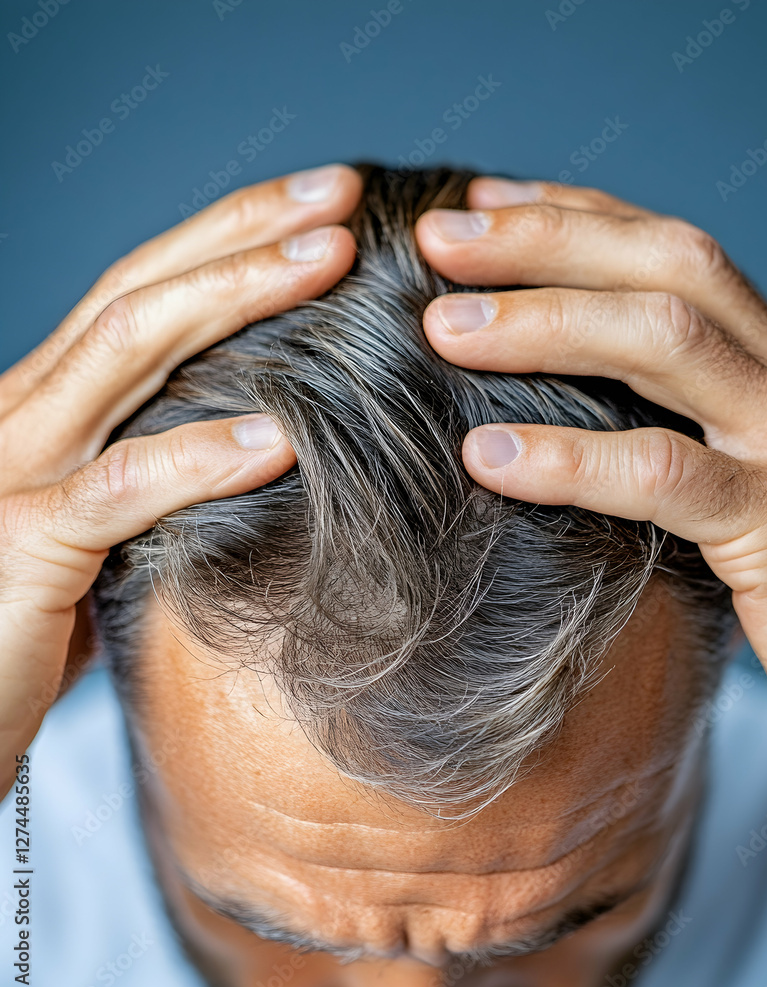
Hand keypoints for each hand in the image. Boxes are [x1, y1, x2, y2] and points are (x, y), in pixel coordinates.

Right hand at [0, 164, 360, 797]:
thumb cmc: (36, 619)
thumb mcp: (105, 519)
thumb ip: (156, 464)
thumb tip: (262, 433)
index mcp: (51, 400)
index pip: (142, 288)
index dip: (229, 236)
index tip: (321, 206)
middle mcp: (26, 410)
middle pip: (142, 291)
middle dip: (245, 233)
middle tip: (342, 196)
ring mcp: (16, 469)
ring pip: (128, 352)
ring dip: (237, 298)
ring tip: (331, 262)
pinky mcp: (24, 544)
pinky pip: (122, 486)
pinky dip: (203, 454)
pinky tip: (281, 434)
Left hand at [416, 178, 766, 727]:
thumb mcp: (714, 467)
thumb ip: (654, 414)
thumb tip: (527, 383)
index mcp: (764, 361)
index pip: (668, 252)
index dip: (573, 214)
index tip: (477, 205)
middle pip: (669, 267)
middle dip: (546, 242)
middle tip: (435, 239)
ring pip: (669, 342)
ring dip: (544, 322)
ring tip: (442, 330)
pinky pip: (666, 476)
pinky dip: (570, 458)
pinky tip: (487, 455)